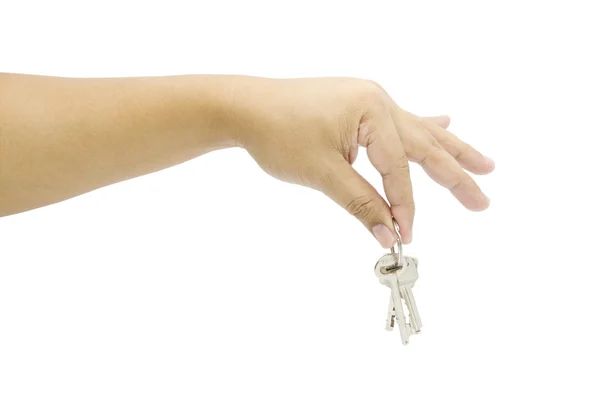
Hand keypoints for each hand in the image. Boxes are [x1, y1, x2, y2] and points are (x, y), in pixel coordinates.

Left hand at [234, 77, 494, 247]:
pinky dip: (423, 127)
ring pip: (418, 131)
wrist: (244, 107)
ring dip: (450, 149)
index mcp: (372, 111)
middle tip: (483, 200)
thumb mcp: (321, 172)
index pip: (398, 168)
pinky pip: (399, 122)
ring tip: (485, 164)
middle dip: (456, 175)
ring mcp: (369, 101)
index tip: (405, 234)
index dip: (404, 205)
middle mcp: (377, 101)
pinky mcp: (358, 107)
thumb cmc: (277, 132)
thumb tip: (388, 234)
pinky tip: (445, 119)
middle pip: (424, 145)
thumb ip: (360, 202)